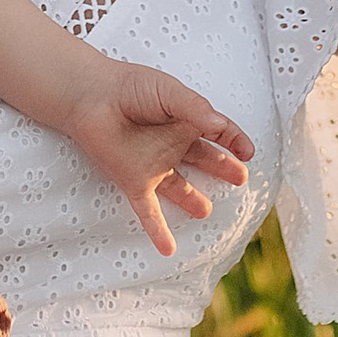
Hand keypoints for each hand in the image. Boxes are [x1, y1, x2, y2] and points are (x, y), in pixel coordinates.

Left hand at [63, 63, 252, 255]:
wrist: (90, 97)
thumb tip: (220, 126)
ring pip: (179, 188)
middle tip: (241, 178)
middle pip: (204, 159)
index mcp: (185, 120)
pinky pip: (149, 212)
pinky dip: (158, 231)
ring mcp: (154, 165)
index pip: (218, 132)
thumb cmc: (129, 87)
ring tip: (205, 211)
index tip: (247, 151)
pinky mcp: (134, 181)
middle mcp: (171, 144)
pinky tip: (167, 249)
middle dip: (223, 168)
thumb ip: (196, 108)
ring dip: (192, 200)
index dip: (235, 141)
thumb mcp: (168, 92)